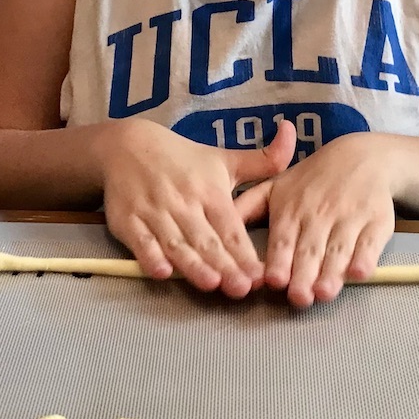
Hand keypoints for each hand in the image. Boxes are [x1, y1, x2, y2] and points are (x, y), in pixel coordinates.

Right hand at [100, 118, 295, 296]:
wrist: (127, 145)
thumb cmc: (183, 159)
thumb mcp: (224, 159)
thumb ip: (262, 160)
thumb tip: (291, 129)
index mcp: (210, 190)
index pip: (230, 227)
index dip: (244, 252)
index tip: (260, 276)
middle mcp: (184, 202)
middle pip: (206, 240)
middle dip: (225, 265)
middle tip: (241, 289)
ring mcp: (154, 212)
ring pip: (176, 243)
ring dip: (192, 265)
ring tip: (211, 284)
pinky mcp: (127, 220)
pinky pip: (140, 241)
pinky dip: (149, 256)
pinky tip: (161, 272)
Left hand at [234, 132, 395, 308]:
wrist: (362, 156)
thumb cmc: (312, 180)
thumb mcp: (276, 186)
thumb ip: (247, 207)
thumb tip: (220, 228)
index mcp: (291, 208)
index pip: (284, 238)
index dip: (279, 260)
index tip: (274, 280)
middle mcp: (319, 213)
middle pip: (311, 249)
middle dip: (304, 274)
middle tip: (299, 298)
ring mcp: (350, 217)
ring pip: (339, 249)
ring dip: (332, 272)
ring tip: (324, 293)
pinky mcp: (377, 221)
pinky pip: (371, 243)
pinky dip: (366, 258)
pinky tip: (359, 273)